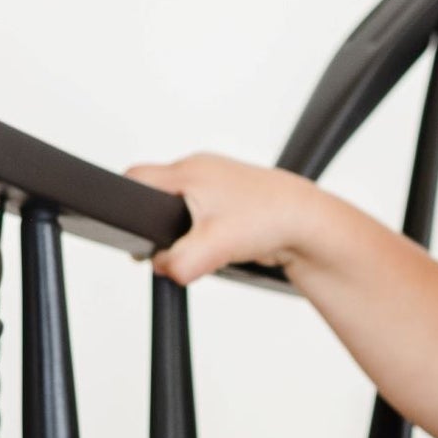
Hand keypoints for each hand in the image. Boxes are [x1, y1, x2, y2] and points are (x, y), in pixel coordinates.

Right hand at [124, 153, 326, 285]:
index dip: (127, 206)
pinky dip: (204, 231)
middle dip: (155, 223)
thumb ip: (180, 261)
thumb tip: (161, 268)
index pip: (136, 178)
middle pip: (155, 194)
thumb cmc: (271, 218)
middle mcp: (199, 169)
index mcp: (188, 170)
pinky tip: (218, 245)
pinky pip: (202, 214)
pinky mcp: (230, 199)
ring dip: (183, 229)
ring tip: (200, 247)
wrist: (309, 223)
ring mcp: (216, 182)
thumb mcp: (216, 246)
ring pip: (180, 206)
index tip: (133, 234)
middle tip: (169, 248)